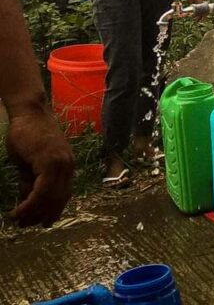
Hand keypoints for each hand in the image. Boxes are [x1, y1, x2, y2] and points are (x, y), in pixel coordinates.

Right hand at [6, 106, 73, 226]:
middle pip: (59, 199)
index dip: (52, 210)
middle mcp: (68, 166)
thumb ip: (31, 181)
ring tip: (19, 220)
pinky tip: (19, 210)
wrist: (29, 112)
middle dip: (43, 215)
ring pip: (52, 197)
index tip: (40, 222)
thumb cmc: (27, 135)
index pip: (64, 195)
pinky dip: (31, 203)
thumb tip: (28, 201)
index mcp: (66, 167)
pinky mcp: (50, 161)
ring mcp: (61, 163)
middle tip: (26, 225)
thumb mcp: (29, 164)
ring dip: (35, 212)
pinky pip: (43, 189)